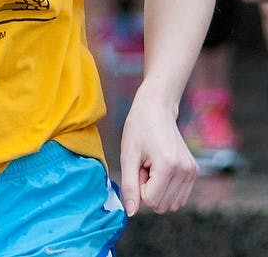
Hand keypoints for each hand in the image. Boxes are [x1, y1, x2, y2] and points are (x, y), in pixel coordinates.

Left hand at [119, 83, 197, 216]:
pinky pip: (178, 197)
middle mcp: (186, 171)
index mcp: (169, 166)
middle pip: (162, 205)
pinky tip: (160, 168)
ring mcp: (193, 172)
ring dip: (157, 190)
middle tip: (144, 166)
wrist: (156, 109)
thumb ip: (129, 186)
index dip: (139, 187)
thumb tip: (131, 212)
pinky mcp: (194, 172)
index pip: (151, 201)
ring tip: (151, 166)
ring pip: (171, 204)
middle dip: (148, 190)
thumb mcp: (128, 156)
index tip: (138, 166)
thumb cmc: (138, 129)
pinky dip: (166, 188)